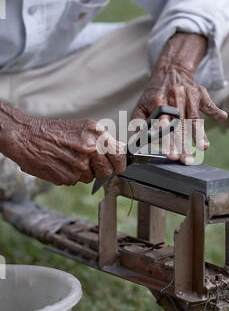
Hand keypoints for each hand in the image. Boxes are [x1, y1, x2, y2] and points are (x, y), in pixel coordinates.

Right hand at [0, 103, 125, 185]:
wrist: (26, 136)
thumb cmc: (52, 132)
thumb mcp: (82, 129)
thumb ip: (100, 141)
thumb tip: (117, 154)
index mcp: (96, 133)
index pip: (119, 155)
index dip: (119, 163)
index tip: (117, 166)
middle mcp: (90, 148)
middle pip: (107, 171)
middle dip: (100, 170)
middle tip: (87, 163)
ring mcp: (80, 164)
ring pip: (91, 178)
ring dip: (82, 173)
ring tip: (68, 159)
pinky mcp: (68, 176)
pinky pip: (75, 182)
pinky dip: (69, 176)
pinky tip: (60, 165)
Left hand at [131, 33, 227, 163]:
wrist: (170, 71)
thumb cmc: (154, 95)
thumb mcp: (141, 105)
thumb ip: (138, 121)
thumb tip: (141, 135)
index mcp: (158, 99)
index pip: (163, 123)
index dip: (167, 139)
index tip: (170, 154)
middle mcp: (174, 95)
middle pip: (180, 123)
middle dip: (183, 143)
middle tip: (185, 160)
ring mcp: (189, 93)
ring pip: (194, 117)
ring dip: (199, 133)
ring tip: (203, 148)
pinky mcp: (200, 92)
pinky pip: (208, 103)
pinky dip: (215, 110)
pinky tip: (222, 117)